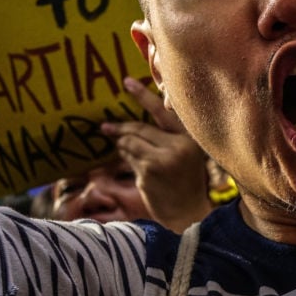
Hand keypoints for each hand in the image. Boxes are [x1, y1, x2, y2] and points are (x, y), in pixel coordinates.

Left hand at [101, 76, 212, 230]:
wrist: (189, 214)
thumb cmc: (186, 183)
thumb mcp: (186, 156)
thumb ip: (168, 138)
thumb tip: (135, 124)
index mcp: (189, 139)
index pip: (162, 112)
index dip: (143, 96)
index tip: (126, 82)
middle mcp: (177, 147)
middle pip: (139, 128)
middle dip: (121, 128)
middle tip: (106, 127)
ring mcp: (162, 160)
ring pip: (130, 143)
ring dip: (122, 145)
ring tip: (123, 149)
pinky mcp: (148, 173)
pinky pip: (129, 159)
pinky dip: (126, 160)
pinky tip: (134, 167)